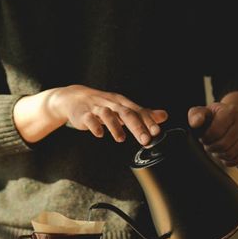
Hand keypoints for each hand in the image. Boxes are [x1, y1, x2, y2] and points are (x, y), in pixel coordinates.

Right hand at [15, 85, 166, 145]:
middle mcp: (111, 104)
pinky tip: (99, 134)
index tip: (157, 132)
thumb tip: (164, 116)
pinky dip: (94, 126)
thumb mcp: (122, 108)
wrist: (74, 99)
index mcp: (122, 103)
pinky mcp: (83, 114)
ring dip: (115, 127)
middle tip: (146, 139)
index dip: (148, 121)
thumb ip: (142, 114)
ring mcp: (97, 108)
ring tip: (121, 138)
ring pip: (108, 115)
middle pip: (126, 113)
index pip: (138, 111)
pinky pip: (89, 120)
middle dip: (137, 126)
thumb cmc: (102, 106)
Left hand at [188, 99, 237, 166]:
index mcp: (231, 111)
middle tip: (209, 145)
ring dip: (219, 155)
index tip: (203, 137)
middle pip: (223, 145)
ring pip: (231, 154)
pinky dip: (228, 161)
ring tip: (216, 149)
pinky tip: (223, 155)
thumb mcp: (203, 112)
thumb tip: (196, 123)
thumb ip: (195, 115)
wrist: (232, 118)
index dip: (205, 138)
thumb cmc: (214, 117)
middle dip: (212, 148)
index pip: (215, 132)